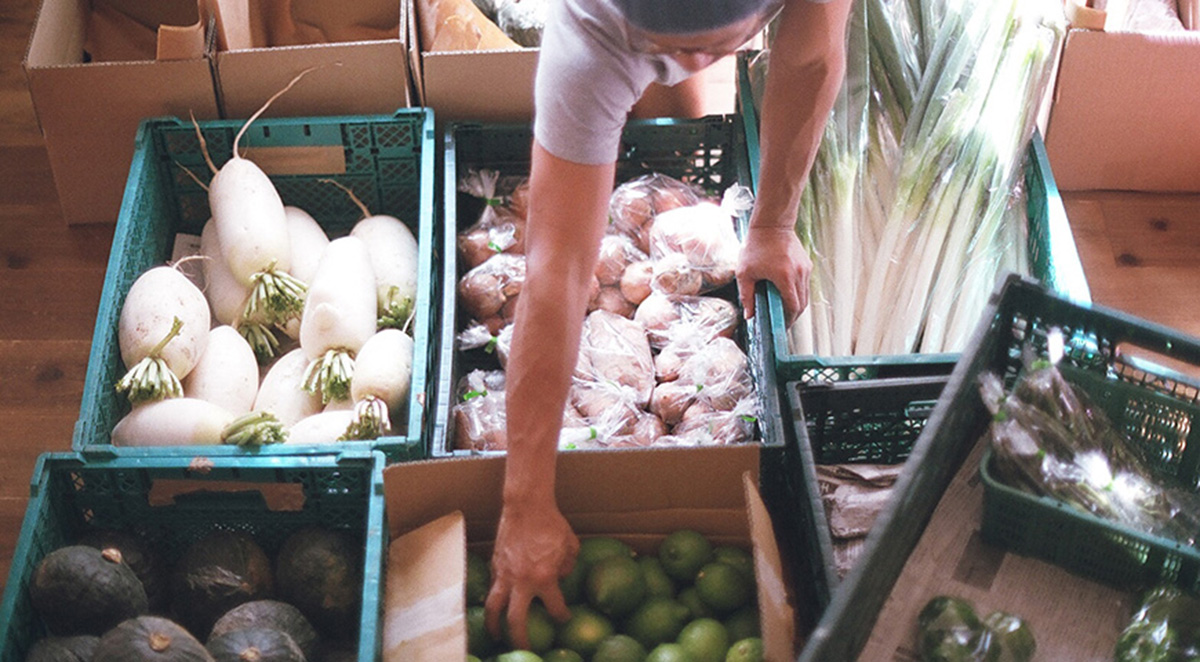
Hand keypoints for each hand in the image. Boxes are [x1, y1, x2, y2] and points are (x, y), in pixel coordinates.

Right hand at [485, 500, 578, 647]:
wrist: (526, 504)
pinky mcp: (495, 564)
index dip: (561, 616)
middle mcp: (522, 581)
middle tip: (526, 649)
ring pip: (494, 608)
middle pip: (516, 621)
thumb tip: (561, 577)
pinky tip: (497, 602)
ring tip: (497, 636)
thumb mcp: (570, 545)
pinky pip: (493, 586)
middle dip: (520, 639)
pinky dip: (494, 597)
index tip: (564, 619)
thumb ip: (568, 566)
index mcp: (544, 578)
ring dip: (494, 625)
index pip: (554, 608)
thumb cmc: (552, 523)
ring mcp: (505, 574)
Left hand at [736, 225, 811, 325]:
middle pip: (802, 304)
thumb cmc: (756, 246)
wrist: (771, 224)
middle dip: (792, 316)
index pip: (793, 307)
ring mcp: (805, 269)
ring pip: (805, 295)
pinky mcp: (806, 264)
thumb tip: (749, 315)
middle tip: (782, 322)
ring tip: (783, 309)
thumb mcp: (745, 273)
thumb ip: (746, 296)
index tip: (781, 327)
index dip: (788, 320)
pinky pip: (804, 284)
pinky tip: (786, 293)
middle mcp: (799, 274)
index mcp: (785, 278)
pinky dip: (797, 292)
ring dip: (796, 304)